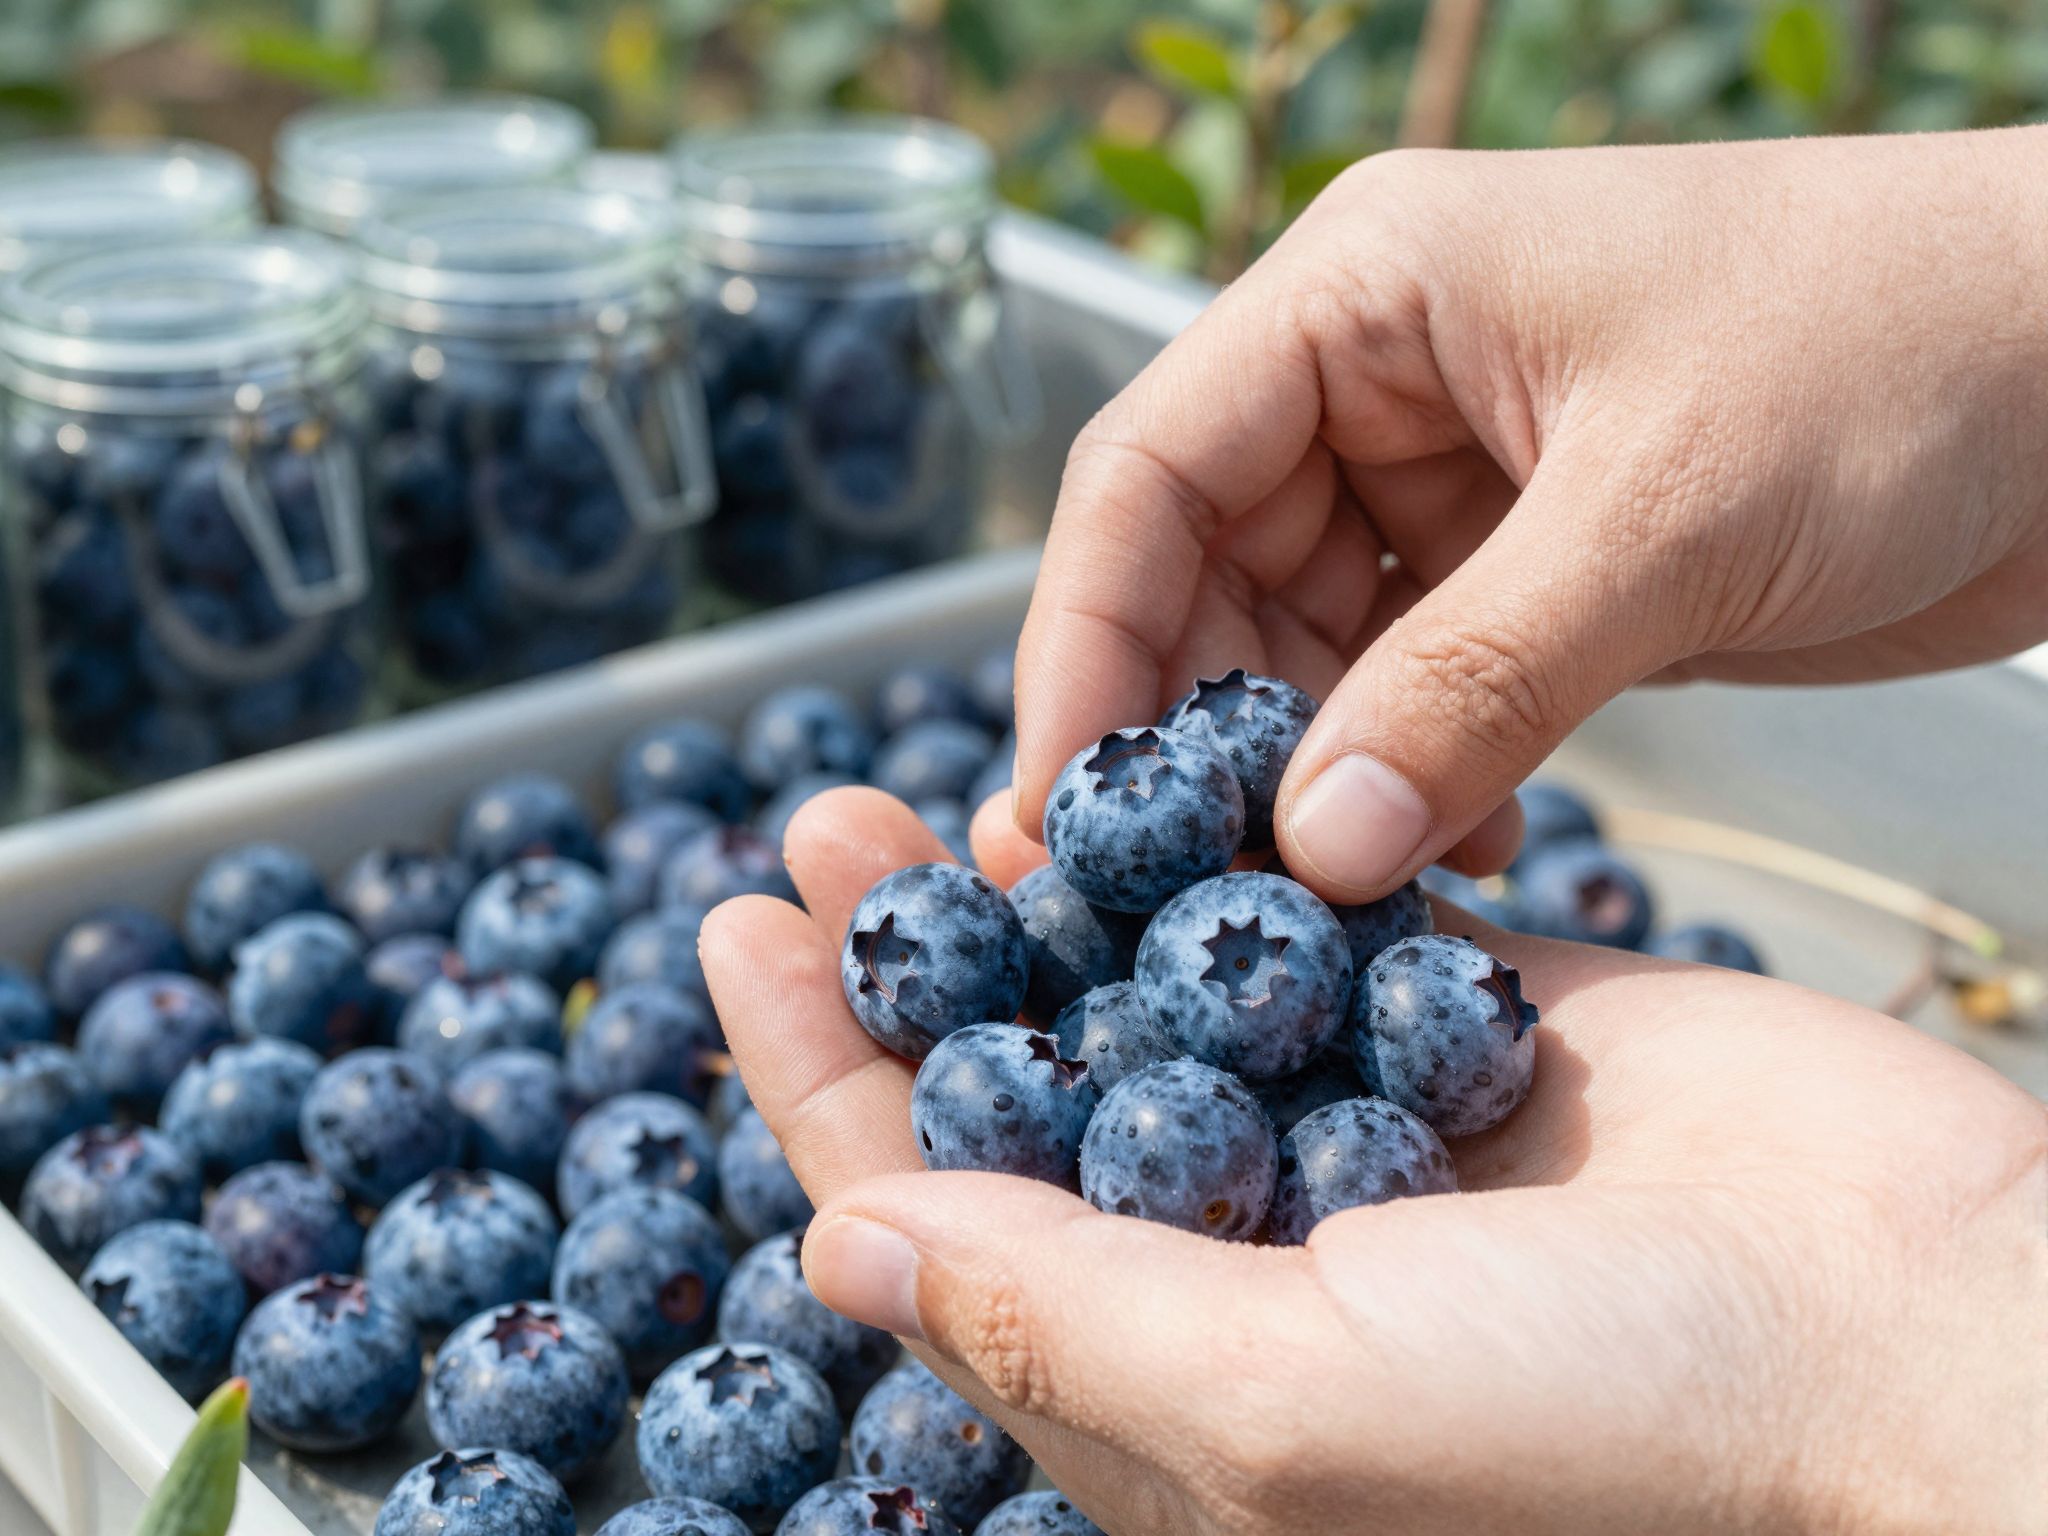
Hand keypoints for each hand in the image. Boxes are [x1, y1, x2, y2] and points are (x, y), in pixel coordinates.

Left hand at [701, 789, 2046, 1534]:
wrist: (1921, 1351)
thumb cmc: (1623, 1440)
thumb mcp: (1288, 1409)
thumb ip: (1057, 1320)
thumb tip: (839, 1248)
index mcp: (1172, 1378)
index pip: (935, 1216)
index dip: (816, 1082)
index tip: (733, 938)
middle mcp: (1247, 1257)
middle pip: (1029, 1088)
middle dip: (916, 963)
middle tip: (825, 832)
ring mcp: (1361, 1132)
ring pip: (1156, 994)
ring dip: (1050, 891)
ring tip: (947, 786)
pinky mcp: (1472, 1028)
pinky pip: (1314, 923)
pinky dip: (1229, 856)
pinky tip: (1145, 778)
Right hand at [1012, 127, 2047, 901]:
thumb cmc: (1903, 349)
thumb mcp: (1663, 515)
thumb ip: (1472, 681)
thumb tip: (1315, 847)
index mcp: (1362, 294)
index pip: (1146, 472)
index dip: (1083, 645)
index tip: (1061, 806)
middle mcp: (1374, 383)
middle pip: (1199, 577)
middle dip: (1188, 738)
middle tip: (1178, 895)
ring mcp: (1448, 483)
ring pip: (1299, 653)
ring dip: (1306, 779)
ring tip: (1325, 894)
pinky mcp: (1523, 574)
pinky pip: (1407, 694)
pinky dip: (1407, 780)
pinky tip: (1448, 851)